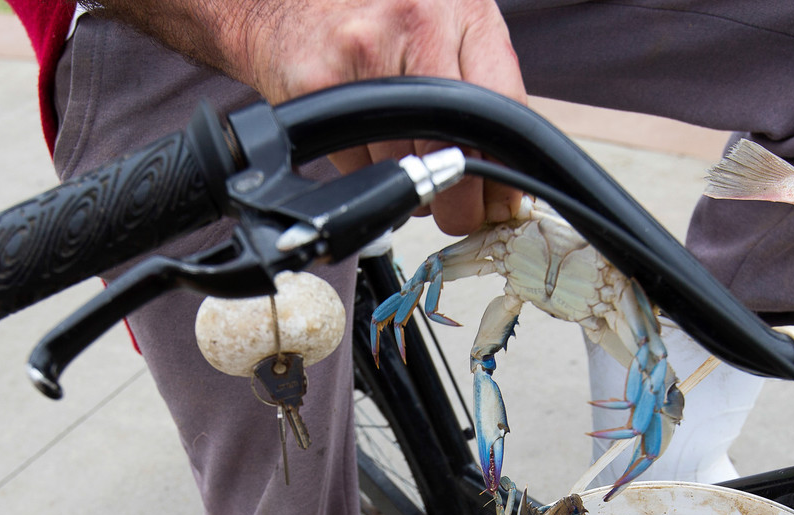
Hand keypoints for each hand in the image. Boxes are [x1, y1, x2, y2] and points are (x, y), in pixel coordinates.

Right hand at [97, 0, 525, 234]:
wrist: (286, 3)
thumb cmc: (376, 15)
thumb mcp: (446, 25)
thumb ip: (481, 84)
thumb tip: (506, 181)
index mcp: (463, 9)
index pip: (504, 104)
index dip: (507, 169)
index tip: (502, 203)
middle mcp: (416, 23)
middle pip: (451, 145)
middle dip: (459, 201)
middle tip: (458, 214)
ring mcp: (364, 54)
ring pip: (401, 164)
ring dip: (408, 186)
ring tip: (401, 159)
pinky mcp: (319, 84)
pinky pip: (355, 164)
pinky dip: (364, 172)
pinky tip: (362, 141)